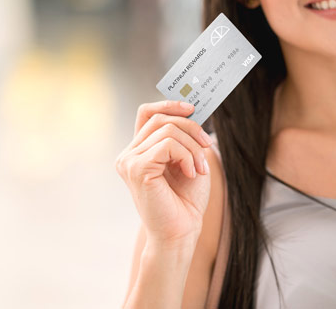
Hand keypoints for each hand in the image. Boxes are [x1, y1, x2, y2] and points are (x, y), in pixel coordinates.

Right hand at [115, 100, 212, 244]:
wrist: (182, 232)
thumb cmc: (185, 201)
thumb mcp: (189, 159)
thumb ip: (183, 136)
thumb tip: (191, 110)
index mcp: (138, 151)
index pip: (147, 113)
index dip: (168, 104)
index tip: (192, 108)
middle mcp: (128, 154)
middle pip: (161, 119)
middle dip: (191, 128)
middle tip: (207, 146)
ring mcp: (129, 161)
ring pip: (168, 130)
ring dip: (193, 147)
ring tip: (199, 168)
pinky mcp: (137, 169)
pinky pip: (168, 145)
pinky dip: (187, 156)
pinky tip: (191, 173)